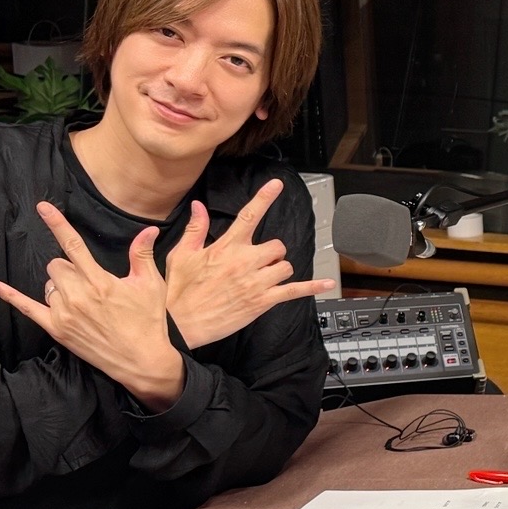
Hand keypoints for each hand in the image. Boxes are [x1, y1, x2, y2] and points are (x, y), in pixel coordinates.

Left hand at [0, 201, 185, 410]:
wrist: (143, 361)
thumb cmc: (149, 322)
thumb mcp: (151, 286)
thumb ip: (142, 255)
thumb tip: (148, 229)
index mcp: (100, 281)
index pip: (74, 245)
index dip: (57, 223)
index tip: (42, 207)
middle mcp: (78, 295)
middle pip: (57, 265)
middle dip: (69, 268)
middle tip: (90, 282)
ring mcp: (64, 313)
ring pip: (48, 284)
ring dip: (60, 285)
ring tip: (82, 301)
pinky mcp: (56, 329)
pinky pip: (27, 308)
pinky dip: (11, 296)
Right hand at [162, 178, 333, 349]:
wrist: (181, 323)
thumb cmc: (180, 291)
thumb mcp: (181, 255)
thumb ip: (195, 228)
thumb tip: (199, 206)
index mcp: (226, 247)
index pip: (249, 216)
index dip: (264, 198)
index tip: (276, 185)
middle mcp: (244, 262)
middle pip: (276, 246)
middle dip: (270, 253)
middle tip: (256, 263)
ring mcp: (256, 282)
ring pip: (285, 266)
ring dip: (278, 270)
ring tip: (262, 278)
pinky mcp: (263, 301)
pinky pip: (294, 291)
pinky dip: (313, 287)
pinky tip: (327, 284)